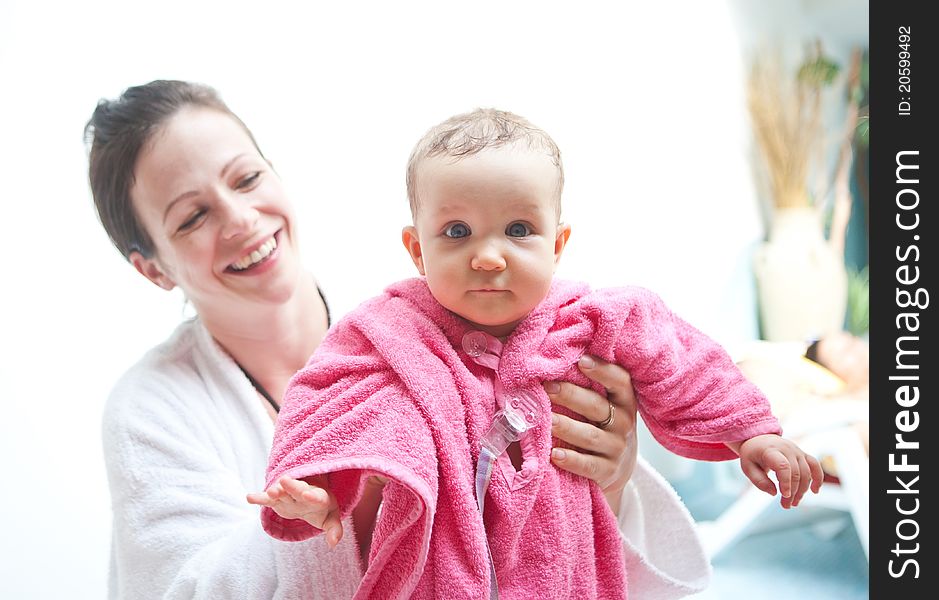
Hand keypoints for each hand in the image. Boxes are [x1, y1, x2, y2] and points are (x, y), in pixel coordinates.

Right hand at [247, 476, 342, 546]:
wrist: (309, 493)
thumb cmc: (321, 508)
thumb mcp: (330, 518)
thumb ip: (334, 530)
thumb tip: (334, 543)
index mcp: (319, 497)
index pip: (317, 496)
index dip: (312, 496)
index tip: (306, 494)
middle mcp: (303, 492)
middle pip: (298, 489)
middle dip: (292, 487)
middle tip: (284, 481)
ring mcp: (289, 494)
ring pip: (282, 492)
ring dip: (276, 491)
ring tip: (270, 492)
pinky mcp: (277, 498)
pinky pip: (267, 498)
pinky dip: (259, 498)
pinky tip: (249, 497)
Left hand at [545, 355, 637, 514]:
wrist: (615, 471)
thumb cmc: (600, 428)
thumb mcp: (603, 407)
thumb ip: (588, 388)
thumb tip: (551, 363)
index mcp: (623, 401)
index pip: (619, 381)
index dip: (603, 370)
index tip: (581, 360)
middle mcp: (624, 423)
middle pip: (597, 406)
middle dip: (571, 395)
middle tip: (547, 386)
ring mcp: (617, 449)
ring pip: (590, 436)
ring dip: (567, 427)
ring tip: (547, 420)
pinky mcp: (608, 472)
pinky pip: (588, 465)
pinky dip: (571, 460)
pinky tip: (554, 454)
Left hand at [736, 434, 824, 508]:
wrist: (759, 439)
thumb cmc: (752, 455)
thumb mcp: (747, 467)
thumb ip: (759, 481)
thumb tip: (774, 493)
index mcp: (770, 450)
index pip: (783, 466)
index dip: (786, 482)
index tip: (784, 495)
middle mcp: (786, 449)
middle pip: (796, 472)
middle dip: (793, 492)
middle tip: (786, 505)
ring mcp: (796, 451)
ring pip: (806, 472)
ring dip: (802, 490)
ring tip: (793, 503)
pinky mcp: (802, 454)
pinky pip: (814, 465)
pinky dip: (818, 478)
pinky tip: (815, 491)